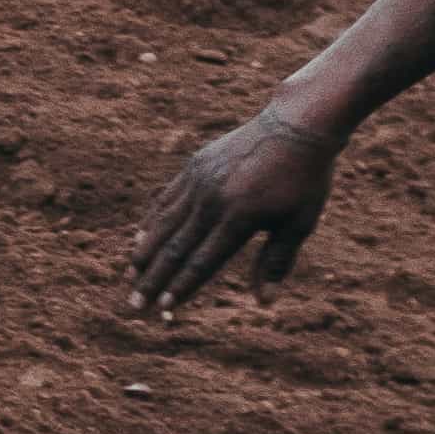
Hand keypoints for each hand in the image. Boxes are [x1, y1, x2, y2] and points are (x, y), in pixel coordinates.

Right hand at [129, 107, 346, 317]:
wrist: (296, 125)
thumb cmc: (304, 180)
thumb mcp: (299, 224)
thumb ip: (276, 262)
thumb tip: (264, 302)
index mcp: (239, 218)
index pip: (202, 262)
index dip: (182, 287)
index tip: (163, 307)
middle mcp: (212, 201)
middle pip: (174, 248)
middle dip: (152, 280)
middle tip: (134, 304)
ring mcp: (199, 182)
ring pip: (162, 224)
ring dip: (143, 254)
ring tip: (130, 275)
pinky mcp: (194, 167)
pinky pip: (165, 199)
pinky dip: (151, 222)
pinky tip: (139, 238)